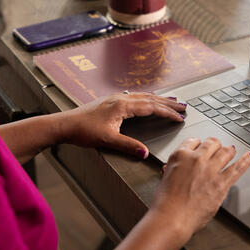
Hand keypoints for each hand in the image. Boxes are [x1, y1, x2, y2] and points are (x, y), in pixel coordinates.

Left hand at [60, 92, 185, 157]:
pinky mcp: (111, 102)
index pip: (151, 107)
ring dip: (159, 99)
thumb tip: (145, 152)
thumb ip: (128, 146)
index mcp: (123, 106)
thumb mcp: (108, 140)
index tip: (180, 117)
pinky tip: (148, 99)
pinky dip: (147, 99)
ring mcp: (116, 98)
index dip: (167, 113)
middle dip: (168, 103)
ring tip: (172, 100)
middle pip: (150, 99)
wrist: (65, 124)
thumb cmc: (83, 131)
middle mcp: (121, 99)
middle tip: (183, 106)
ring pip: (143, 96)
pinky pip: (135, 97)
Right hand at [151, 137, 249, 236]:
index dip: (198, 145)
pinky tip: (249, 156)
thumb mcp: (165, 178)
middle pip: (211, 143)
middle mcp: (197, 159)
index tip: (200, 147)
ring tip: (231, 151)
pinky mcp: (221, 183)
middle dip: (214, 145)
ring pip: (225, 151)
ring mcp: (210, 170)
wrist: (171, 218)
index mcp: (180, 155)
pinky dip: (245, 161)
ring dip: (228, 151)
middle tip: (216, 148)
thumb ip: (176, 170)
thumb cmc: (165, 203)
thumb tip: (181, 170)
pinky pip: (237, 168)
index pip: (194, 141)